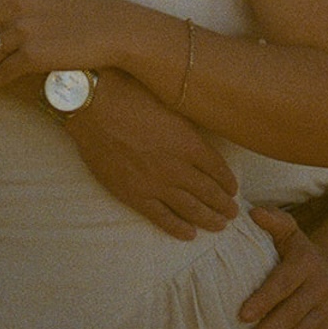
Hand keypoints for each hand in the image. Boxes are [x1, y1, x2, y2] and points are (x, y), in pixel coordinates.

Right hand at [68, 70, 238, 240]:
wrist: (93, 107)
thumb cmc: (131, 94)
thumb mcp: (170, 102)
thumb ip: (187, 125)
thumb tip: (199, 136)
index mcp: (189, 142)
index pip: (218, 169)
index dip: (228, 182)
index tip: (234, 189)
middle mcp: (177, 167)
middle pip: (209, 192)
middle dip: (224, 205)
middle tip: (233, 213)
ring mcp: (156, 183)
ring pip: (191, 209)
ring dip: (209, 219)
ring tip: (220, 226)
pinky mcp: (134, 195)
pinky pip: (161, 217)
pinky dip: (178, 228)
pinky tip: (190, 235)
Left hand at [237, 208, 327, 328]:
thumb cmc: (298, 250)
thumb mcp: (289, 231)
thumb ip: (273, 221)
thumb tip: (252, 213)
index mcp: (306, 262)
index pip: (283, 282)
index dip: (264, 299)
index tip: (242, 315)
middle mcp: (319, 287)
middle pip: (292, 314)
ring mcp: (326, 310)